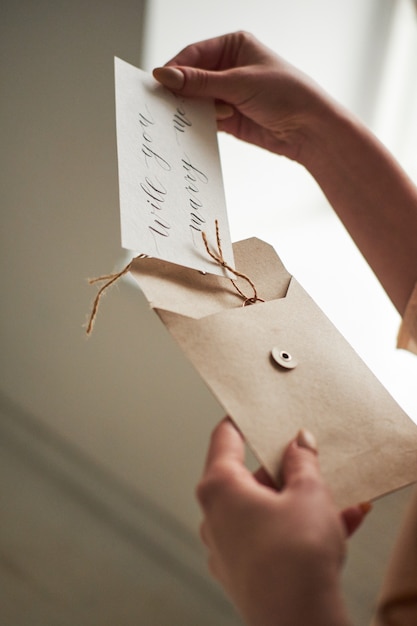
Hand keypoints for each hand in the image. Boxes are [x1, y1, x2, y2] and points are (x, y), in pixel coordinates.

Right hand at [155, 32, 416, 314]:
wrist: (310, 129)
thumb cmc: (286, 94)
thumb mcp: (239, 83)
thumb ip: (199, 82)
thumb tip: (163, 76)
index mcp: (234, 46)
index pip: (194, 54)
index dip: (175, 69)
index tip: (158, 84)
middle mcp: (230, 68)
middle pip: (192, 78)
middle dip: (180, 92)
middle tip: (161, 106)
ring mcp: (229, 94)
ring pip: (197, 101)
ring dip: (189, 111)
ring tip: (175, 121)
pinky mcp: (230, 118)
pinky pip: (205, 119)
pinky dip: (197, 124)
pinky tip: (188, 130)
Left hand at [196, 419, 369, 625]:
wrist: (299, 622)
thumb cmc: (296, 555)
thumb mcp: (308, 493)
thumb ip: (302, 461)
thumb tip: (299, 443)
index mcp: (220, 487)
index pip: (224, 438)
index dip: (239, 421)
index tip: (249, 411)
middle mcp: (214, 515)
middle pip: (248, 477)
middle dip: (284, 470)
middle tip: (310, 462)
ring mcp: (226, 546)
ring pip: (265, 509)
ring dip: (299, 502)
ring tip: (339, 499)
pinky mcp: (243, 571)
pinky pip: (271, 537)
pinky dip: (297, 528)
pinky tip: (338, 526)